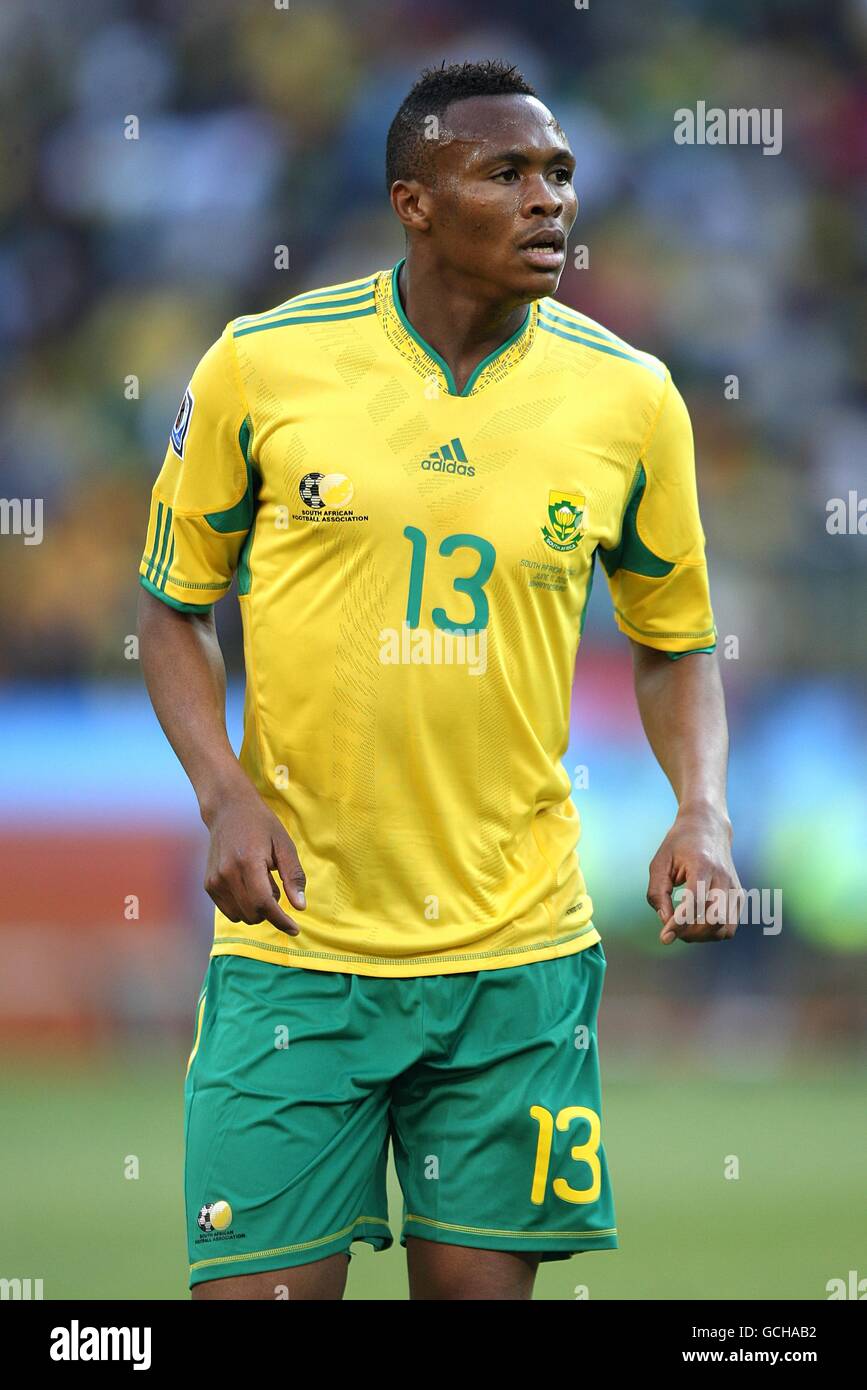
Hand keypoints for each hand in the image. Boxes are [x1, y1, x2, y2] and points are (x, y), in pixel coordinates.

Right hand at [202, 779, 306, 935]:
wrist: (228, 809)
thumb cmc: (261, 825)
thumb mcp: (284, 845)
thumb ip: (293, 876)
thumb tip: (300, 906)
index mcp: (248, 862)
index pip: (264, 903)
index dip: (281, 920)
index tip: (294, 929)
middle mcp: (227, 873)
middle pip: (253, 913)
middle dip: (271, 910)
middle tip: (274, 884)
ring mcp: (215, 880)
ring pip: (241, 916)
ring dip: (257, 909)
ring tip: (261, 882)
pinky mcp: (209, 885)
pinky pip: (229, 911)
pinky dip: (243, 906)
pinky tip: (248, 885)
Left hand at [647, 802, 741, 945]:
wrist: (708, 827)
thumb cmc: (679, 845)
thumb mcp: (659, 863)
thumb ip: (658, 893)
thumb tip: (665, 922)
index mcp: (702, 866)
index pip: (694, 902)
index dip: (679, 923)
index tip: (664, 938)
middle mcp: (723, 878)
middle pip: (713, 920)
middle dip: (690, 933)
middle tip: (671, 928)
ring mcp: (734, 888)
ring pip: (725, 928)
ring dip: (702, 936)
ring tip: (684, 927)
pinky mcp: (739, 896)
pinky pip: (730, 927)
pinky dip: (713, 933)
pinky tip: (697, 924)